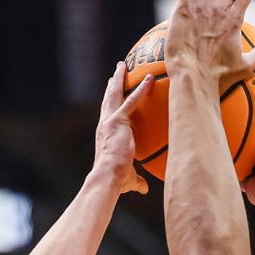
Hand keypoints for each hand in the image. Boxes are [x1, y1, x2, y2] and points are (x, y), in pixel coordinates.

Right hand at [94, 62, 151, 194]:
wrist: (108, 177)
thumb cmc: (117, 180)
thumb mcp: (129, 179)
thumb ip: (137, 181)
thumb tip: (145, 189)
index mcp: (105, 135)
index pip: (109, 115)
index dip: (110, 104)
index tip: (113, 94)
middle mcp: (104, 124)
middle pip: (108, 100)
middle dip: (112, 85)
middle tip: (116, 72)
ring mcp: (110, 120)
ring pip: (115, 94)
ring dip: (119, 78)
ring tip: (123, 65)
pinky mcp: (118, 120)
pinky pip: (132, 100)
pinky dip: (141, 88)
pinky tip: (150, 78)